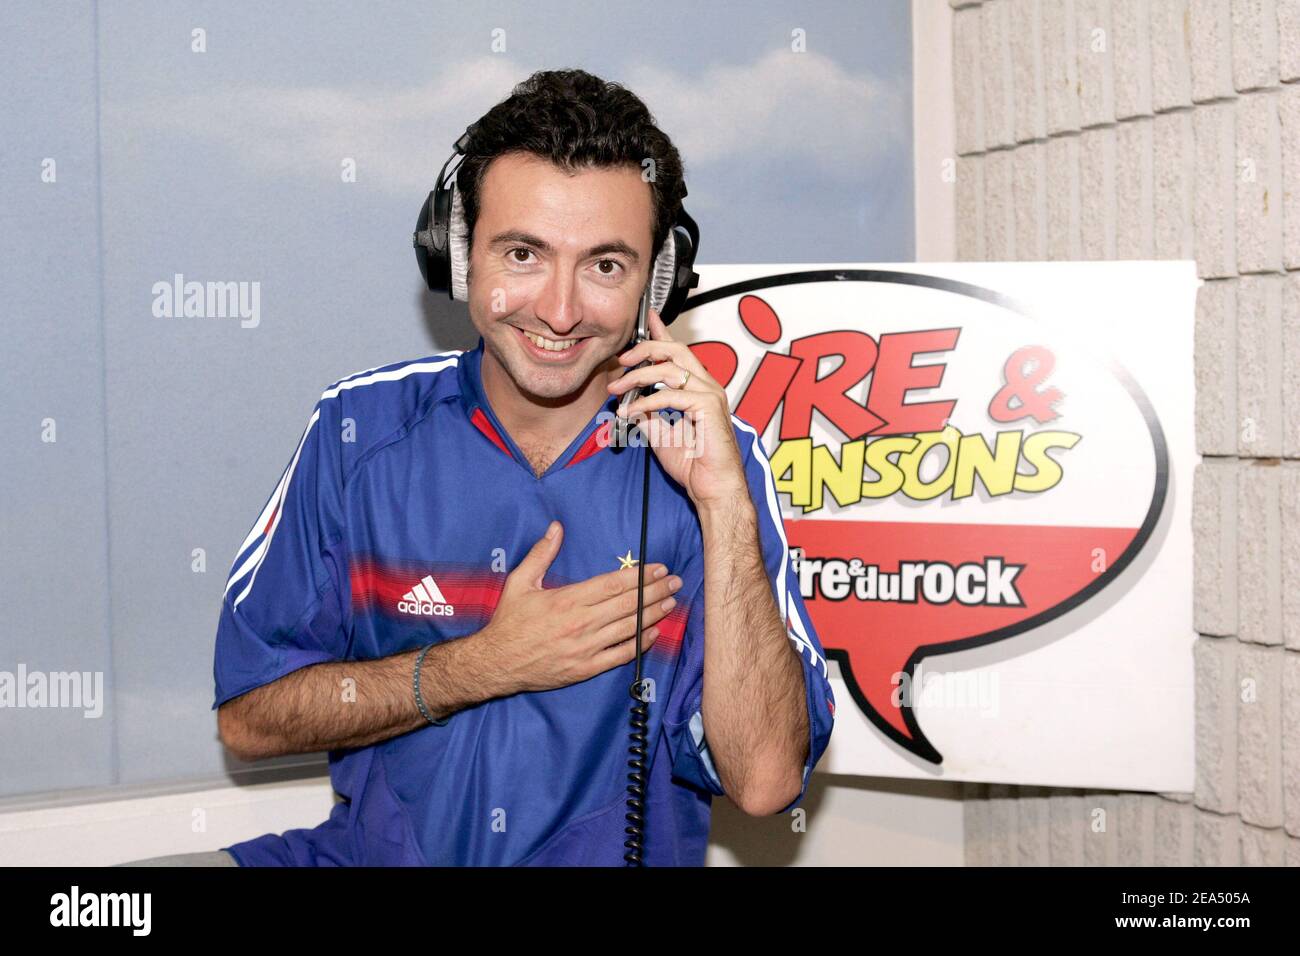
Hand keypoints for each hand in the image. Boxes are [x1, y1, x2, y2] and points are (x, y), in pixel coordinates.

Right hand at [475, 522, 682, 694]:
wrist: (496, 663)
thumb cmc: (509, 621)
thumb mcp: (519, 582)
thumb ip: (541, 554)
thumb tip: (556, 527)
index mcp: (567, 599)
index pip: (614, 584)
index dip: (640, 575)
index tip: (658, 568)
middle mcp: (580, 623)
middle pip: (628, 605)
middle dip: (655, 591)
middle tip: (675, 581)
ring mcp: (585, 648)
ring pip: (629, 628)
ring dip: (654, 614)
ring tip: (671, 602)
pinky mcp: (586, 668)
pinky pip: (620, 655)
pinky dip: (640, 644)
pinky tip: (654, 632)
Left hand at [607, 307, 746, 508]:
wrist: (712, 488)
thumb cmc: (694, 465)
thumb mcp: (660, 434)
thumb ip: (648, 414)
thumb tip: (630, 404)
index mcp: (699, 388)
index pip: (678, 352)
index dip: (662, 332)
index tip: (647, 318)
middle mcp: (707, 386)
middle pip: (675, 350)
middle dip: (644, 349)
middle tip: (621, 360)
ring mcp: (710, 395)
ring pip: (670, 369)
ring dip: (637, 378)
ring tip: (617, 391)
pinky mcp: (708, 407)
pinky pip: (670, 395)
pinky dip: (645, 402)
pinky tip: (629, 413)